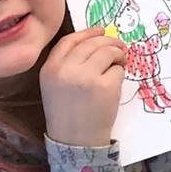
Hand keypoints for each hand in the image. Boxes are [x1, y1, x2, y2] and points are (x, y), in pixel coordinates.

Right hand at [41, 26, 127, 147]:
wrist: (75, 141)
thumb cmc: (67, 113)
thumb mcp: (55, 85)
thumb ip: (67, 64)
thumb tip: (95, 40)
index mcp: (49, 68)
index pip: (70, 40)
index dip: (88, 32)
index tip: (102, 30)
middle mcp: (66, 69)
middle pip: (92, 43)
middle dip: (109, 42)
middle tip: (120, 47)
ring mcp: (86, 76)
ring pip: (108, 52)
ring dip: (118, 54)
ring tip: (121, 62)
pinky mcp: (105, 86)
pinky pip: (118, 69)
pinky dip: (120, 73)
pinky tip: (115, 82)